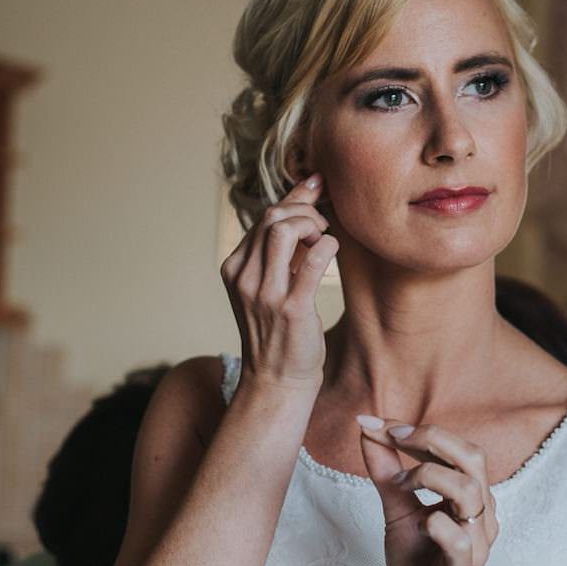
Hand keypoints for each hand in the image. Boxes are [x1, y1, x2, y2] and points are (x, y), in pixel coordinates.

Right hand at [220, 175, 338, 394]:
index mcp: (234, 268)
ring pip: (283, 230)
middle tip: (323, 224)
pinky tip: (332, 249)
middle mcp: (244, 278)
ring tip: (323, 237)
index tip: (316, 184)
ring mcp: (265, 293)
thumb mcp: (268, 286)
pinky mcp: (291, 308)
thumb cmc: (279, 330)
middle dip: (304, 210)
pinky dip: (327, 246)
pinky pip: (313, 260)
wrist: (277, 380)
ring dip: (311, 224)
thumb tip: (301, 204)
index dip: (294, 197)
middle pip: (271, 218)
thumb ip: (279, 250)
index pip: (263, 217)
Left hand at [357, 419, 498, 565]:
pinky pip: (461, 544)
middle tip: (394, 438)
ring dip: (430, 476)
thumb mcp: (398, 510)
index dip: (421, 431)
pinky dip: (441, 526)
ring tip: (400, 484)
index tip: (379, 425)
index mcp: (469, 496)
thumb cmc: (418, 564)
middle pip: (473, 458)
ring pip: (470, 493)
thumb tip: (368, 429)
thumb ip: (386, 472)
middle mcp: (479, 514)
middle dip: (432, 439)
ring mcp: (474, 543)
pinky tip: (422, 521)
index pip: (457, 448)